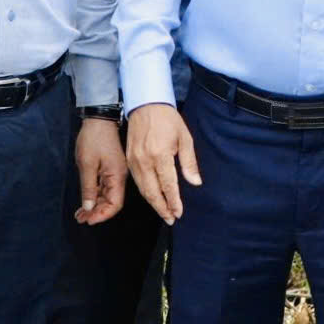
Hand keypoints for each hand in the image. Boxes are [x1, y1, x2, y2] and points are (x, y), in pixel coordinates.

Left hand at [73, 119, 127, 224]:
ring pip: (106, 196)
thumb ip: (88, 188)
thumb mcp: (87, 164)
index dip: (102, 215)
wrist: (98, 119)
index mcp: (117, 176)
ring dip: (94, 206)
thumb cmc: (93, 139)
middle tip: (81, 218)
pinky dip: (94, 196)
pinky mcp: (109, 170)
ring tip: (80, 213)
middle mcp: (119, 177)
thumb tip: (89, 207)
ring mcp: (114, 173)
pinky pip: (103, 188)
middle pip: (111, 202)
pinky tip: (85, 202)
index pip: (115, 204)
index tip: (88, 220)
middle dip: (96, 213)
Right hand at [126, 104, 200, 224]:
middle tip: (170, 219)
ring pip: (142, 189)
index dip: (173, 202)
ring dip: (153, 203)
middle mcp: (144, 160)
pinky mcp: (128, 159)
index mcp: (160, 155)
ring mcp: (134, 161)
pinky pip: (136, 181)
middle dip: (162, 208)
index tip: (179, 213)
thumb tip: (195, 182)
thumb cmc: (168, 119)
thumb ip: (189, 162)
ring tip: (163, 212)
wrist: (145, 104)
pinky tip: (152, 197)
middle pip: (152, 192)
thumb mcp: (185, 138)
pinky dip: (144, 192)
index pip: (168, 185)